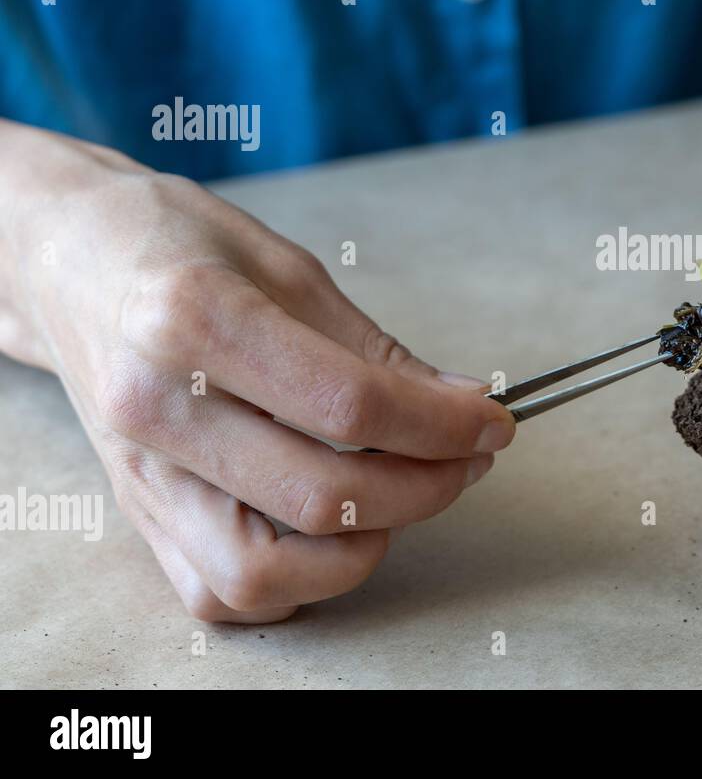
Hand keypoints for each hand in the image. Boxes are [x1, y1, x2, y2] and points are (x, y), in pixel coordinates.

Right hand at [1, 123, 513, 621]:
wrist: (72, 261)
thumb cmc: (179, 246)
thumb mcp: (288, 266)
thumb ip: (376, 349)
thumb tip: (465, 404)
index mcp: (194, 321)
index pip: (350, 404)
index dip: (444, 424)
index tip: (494, 421)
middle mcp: (156, 410)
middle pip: (321, 495)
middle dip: (428, 484)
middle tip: (469, 454)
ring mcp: (140, 473)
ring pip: (264, 571)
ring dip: (362, 546)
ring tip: (401, 493)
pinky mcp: (138, 513)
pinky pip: (219, 592)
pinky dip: (295, 580)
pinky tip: (335, 527)